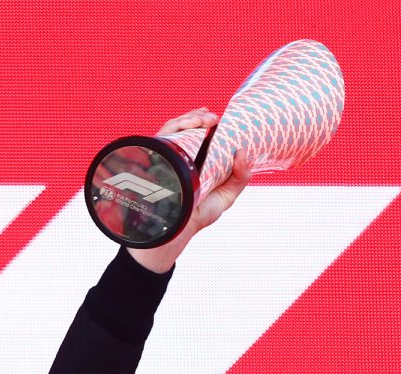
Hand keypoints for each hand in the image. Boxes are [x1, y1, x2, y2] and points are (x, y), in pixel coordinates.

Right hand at [128, 110, 251, 272]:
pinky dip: (175, 127)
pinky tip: (189, 125)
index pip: (201, 133)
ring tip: (204, 120)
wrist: (177, 230)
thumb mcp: (226, 195)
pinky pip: (162, 137)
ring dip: (189, 118)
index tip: (218, 118)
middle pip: (187, 127)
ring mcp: (167, 157)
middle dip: (199, 117)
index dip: (207, 121)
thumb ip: (240, 176)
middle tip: (212, 118)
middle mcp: (181, 155)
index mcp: (198, 159)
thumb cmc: (199, 214)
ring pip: (174, 128)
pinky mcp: (156, 160)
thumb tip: (244, 151)